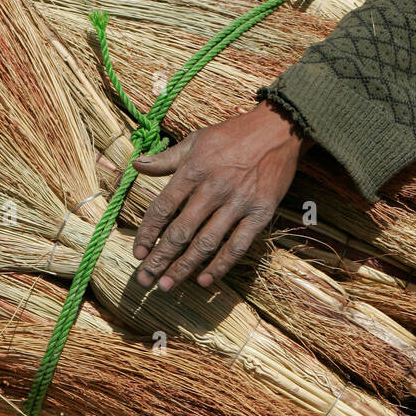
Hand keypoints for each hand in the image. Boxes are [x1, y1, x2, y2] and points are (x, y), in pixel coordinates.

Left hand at [131, 102, 310, 290]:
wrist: (278, 128)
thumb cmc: (233, 134)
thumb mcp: (196, 140)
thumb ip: (166, 158)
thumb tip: (137, 165)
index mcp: (194, 170)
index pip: (163, 208)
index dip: (147, 233)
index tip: (137, 252)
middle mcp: (213, 189)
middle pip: (181, 231)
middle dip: (160, 259)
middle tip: (144, 280)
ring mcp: (238, 203)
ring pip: (206, 243)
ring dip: (184, 267)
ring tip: (166, 286)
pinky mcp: (260, 212)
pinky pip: (237, 245)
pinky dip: (220, 265)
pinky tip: (204, 280)